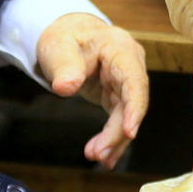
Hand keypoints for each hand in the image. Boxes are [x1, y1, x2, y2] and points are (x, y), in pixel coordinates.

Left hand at [37, 13, 148, 168]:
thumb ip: (64, 66)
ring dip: (114, 139)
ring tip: (96, 157)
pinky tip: (104, 155)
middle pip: (132, 103)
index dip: (135, 107)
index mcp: (120, 49)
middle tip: (97, 154)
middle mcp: (130, 65)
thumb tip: (65, 88)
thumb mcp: (58, 46)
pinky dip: (111, 137)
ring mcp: (126, 81)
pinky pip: (119, 119)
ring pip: (126, 115)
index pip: (134, 80)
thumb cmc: (65, 36)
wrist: (68, 34)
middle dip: (117, 132)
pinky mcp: (118, 94)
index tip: (129, 132)